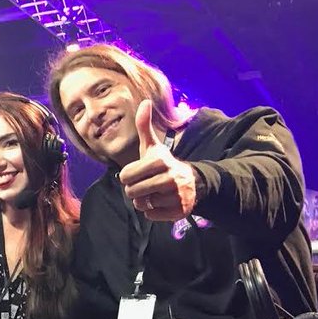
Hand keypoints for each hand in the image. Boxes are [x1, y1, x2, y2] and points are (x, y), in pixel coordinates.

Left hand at [119, 99, 197, 221]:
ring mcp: (176, 196)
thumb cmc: (164, 164)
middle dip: (134, 190)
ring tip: (152, 193)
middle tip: (143, 185)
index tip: (137, 174)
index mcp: (160, 161)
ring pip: (142, 205)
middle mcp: (170, 178)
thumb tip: (144, 102)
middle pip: (132, 192)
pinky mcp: (180, 211)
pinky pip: (152, 216)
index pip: (126, 176)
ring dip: (142, 201)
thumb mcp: (153, 146)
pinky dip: (151, 212)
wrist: (191, 182)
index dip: (128, 176)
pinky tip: (159, 202)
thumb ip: (144, 126)